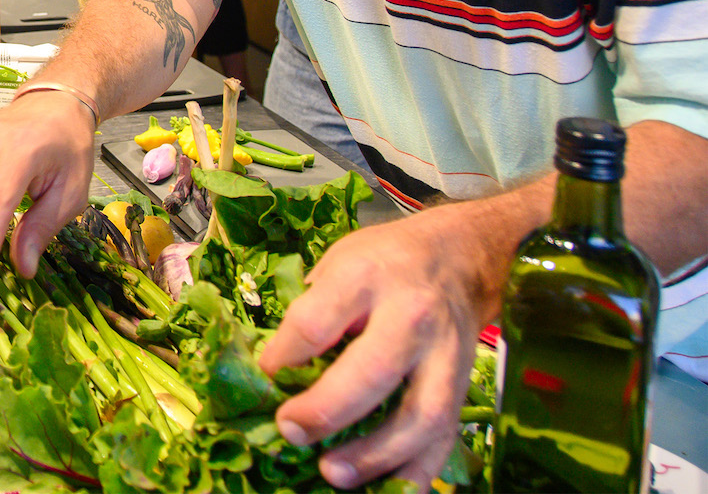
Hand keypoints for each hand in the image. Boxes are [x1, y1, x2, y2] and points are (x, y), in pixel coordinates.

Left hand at [257, 206, 498, 489]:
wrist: (459, 259)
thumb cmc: (385, 263)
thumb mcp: (337, 263)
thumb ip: (310, 313)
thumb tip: (272, 373)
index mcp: (365, 276)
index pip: (316, 323)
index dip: (283, 358)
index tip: (265, 378)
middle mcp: (411, 315)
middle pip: (372, 370)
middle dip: (327, 410)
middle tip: (290, 431)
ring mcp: (445, 356)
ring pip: (419, 416)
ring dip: (374, 455)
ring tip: (332, 473)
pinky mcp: (463, 388)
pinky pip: (444, 440)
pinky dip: (415, 472)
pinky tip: (384, 487)